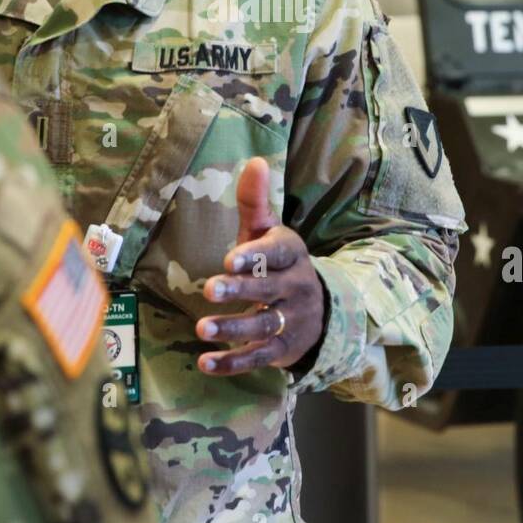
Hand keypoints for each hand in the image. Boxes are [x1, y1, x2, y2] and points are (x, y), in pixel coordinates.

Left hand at [195, 157, 325, 375]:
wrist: (321, 310)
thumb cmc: (280, 263)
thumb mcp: (270, 232)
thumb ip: (257, 202)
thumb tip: (255, 160)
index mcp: (291, 255)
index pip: (278, 253)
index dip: (255, 256)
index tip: (228, 259)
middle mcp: (295, 287)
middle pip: (269, 290)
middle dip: (241, 290)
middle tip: (209, 289)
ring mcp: (291, 321)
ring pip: (264, 326)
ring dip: (233, 328)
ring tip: (202, 328)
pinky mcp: (283, 350)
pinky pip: (259, 357)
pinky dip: (232, 362)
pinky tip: (205, 362)